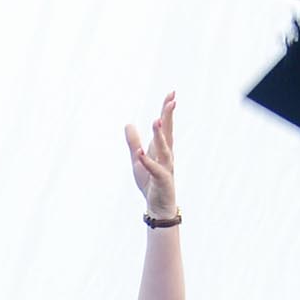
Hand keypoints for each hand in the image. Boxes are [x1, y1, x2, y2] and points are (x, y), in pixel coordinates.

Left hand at [124, 93, 179, 222]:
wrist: (158, 206)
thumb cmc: (150, 182)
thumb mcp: (138, 159)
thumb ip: (133, 142)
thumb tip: (128, 123)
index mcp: (161, 148)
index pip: (165, 126)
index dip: (167, 110)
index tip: (171, 94)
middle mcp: (166, 155)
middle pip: (168, 132)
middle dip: (169, 116)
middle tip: (172, 100)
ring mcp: (166, 167)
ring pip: (164, 149)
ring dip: (159, 135)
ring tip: (155, 120)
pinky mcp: (162, 181)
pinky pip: (154, 170)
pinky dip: (147, 162)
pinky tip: (141, 153)